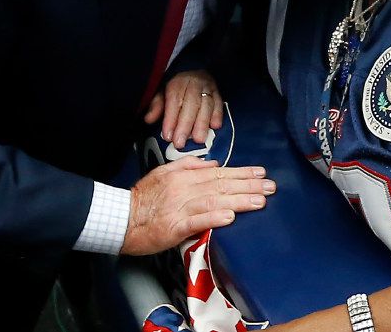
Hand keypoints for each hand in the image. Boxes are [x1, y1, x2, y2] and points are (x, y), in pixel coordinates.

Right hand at [121, 156, 274, 254]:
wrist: (121, 218)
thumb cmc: (142, 198)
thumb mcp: (164, 173)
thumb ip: (188, 166)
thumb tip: (212, 164)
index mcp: (184, 176)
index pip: (219, 173)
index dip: (241, 173)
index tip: (260, 173)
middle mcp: (184, 189)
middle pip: (222, 185)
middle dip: (248, 186)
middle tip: (270, 187)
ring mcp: (180, 207)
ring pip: (214, 201)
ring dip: (239, 201)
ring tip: (259, 201)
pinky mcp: (174, 226)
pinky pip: (197, 221)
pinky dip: (214, 218)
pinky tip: (230, 217)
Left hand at [144, 70, 222, 147]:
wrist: (194, 70)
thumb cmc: (176, 87)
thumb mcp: (162, 92)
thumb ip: (156, 106)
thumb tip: (148, 119)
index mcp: (177, 83)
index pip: (174, 101)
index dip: (171, 119)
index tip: (168, 137)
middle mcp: (194, 84)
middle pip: (191, 104)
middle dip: (185, 125)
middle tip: (181, 143)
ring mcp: (207, 87)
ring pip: (206, 105)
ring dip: (202, 123)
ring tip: (199, 140)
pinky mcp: (218, 93)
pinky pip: (219, 103)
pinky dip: (218, 115)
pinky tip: (214, 127)